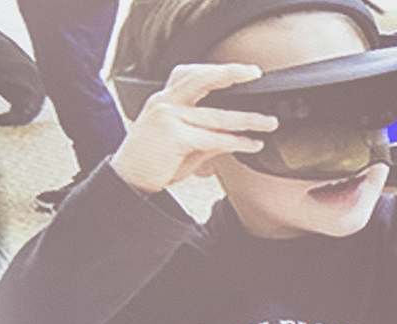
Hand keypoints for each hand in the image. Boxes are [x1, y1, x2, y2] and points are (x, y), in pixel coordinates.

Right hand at [109, 64, 279, 194]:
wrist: (127, 182)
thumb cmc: (151, 163)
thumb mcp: (180, 144)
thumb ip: (205, 136)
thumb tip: (234, 135)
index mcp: (163, 100)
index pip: (188, 74)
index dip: (215, 70)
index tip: (240, 70)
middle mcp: (164, 103)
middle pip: (201, 79)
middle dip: (231, 73)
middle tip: (255, 73)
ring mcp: (168, 117)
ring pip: (216, 115)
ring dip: (248, 119)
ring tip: (268, 122)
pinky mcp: (174, 136)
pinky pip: (213, 138)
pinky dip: (236, 142)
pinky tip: (251, 144)